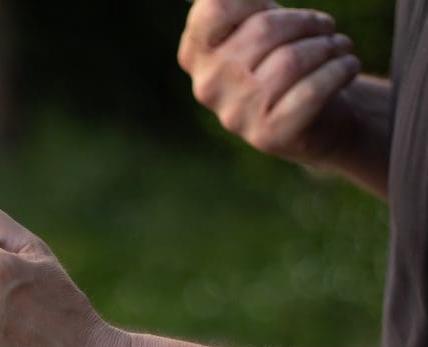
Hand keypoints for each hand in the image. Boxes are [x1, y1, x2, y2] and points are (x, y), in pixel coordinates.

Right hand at [178, 0, 361, 165]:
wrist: (309, 120)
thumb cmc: (282, 59)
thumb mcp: (260, 24)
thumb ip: (251, 4)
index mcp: (195, 53)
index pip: (216, 7)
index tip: (278, 10)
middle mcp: (208, 86)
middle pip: (264, 29)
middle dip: (306, 22)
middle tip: (325, 28)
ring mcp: (235, 115)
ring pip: (291, 60)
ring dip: (328, 46)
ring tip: (340, 47)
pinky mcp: (267, 136)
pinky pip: (311, 91)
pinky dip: (339, 70)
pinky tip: (348, 66)